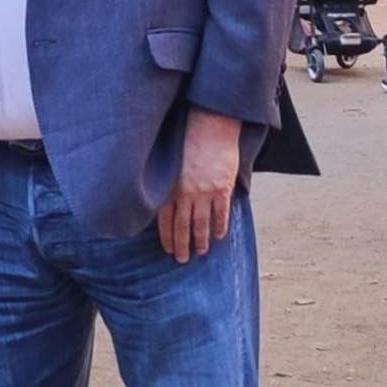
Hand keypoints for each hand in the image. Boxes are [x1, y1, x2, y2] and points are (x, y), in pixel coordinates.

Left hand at [156, 108, 241, 263]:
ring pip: (201, 223)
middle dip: (182, 245)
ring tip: (200, 252)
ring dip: (200, 240)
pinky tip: (218, 236)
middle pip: (182, 226)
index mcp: (170, 187)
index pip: (165, 220)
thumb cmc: (187, 142)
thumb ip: (168, 184)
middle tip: (182, 260)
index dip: (167, 237)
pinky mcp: (221, 187)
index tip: (168, 249)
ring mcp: (204, 191)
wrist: (209, 126)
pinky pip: (220, 212)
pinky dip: (220, 226)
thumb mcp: (170, 164)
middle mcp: (185, 192)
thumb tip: (164, 202)